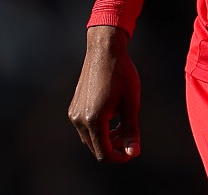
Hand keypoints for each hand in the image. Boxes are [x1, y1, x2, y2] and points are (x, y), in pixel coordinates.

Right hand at [69, 25, 140, 162]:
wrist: (105, 50)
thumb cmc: (121, 74)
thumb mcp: (131, 104)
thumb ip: (131, 131)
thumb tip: (133, 153)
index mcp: (94, 120)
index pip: (104, 154)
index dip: (120, 157)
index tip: (133, 150)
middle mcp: (79, 119)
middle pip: (96, 148)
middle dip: (114, 147)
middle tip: (130, 135)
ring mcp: (74, 113)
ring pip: (90, 139)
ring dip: (107, 139)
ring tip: (123, 125)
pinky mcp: (74, 107)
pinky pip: (86, 127)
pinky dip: (99, 129)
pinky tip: (113, 116)